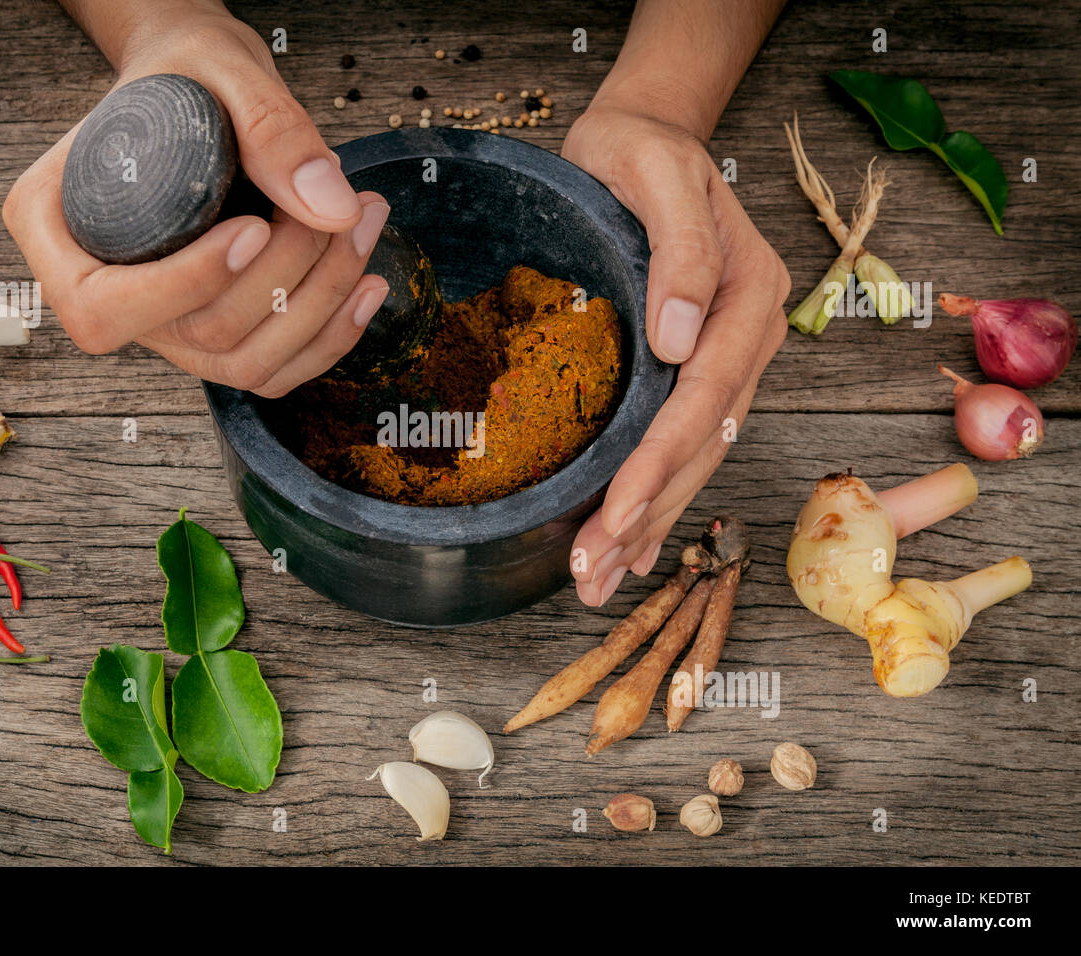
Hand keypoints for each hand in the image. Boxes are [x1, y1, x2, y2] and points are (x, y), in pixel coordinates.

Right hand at [3, 9, 389, 396]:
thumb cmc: (187, 74)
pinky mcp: (216, 337)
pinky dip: (329, 338)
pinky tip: (367, 285)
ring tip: (366, 227)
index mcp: (55, 229)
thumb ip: (271, 128)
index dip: (184, 285)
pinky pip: (272, 370)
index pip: (103, 307)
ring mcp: (163, 326)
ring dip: (322, 308)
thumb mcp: (220, 70)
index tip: (255, 227)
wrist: (199, 87)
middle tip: (347, 209)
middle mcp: (103, 293)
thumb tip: (333, 208)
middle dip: (287, 280)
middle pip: (196, 334)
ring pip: (244, 362)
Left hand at [561, 103, 789, 605]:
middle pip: (701, 443)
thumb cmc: (641, 153)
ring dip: (650, 522)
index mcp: (747, 298)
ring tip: (600, 580)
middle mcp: (746, 337)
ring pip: (695, 456)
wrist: (643, 137)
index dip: (660, 464)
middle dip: (648, 514)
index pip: (703, 398)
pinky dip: (656, 495)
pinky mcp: (698, 366)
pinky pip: (684, 442)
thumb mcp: (658, 176)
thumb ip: (681, 251)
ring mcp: (727, 357)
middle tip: (593, 576)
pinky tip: (629, 541)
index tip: (617, 516)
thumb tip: (680, 339)